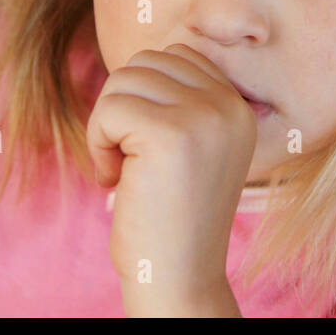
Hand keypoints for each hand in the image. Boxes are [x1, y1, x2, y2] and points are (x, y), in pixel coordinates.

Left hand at [85, 43, 254, 315]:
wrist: (178, 278)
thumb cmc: (171, 218)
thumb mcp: (192, 150)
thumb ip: (181, 103)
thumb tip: (142, 61)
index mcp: (238, 108)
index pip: (177, 56)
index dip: (144, 96)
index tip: (144, 146)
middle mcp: (229, 107)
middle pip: (147, 62)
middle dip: (122, 107)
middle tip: (126, 159)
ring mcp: (204, 118)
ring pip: (124, 80)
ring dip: (106, 125)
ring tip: (121, 170)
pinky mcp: (170, 134)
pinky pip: (109, 108)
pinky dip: (97, 143)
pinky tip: (114, 180)